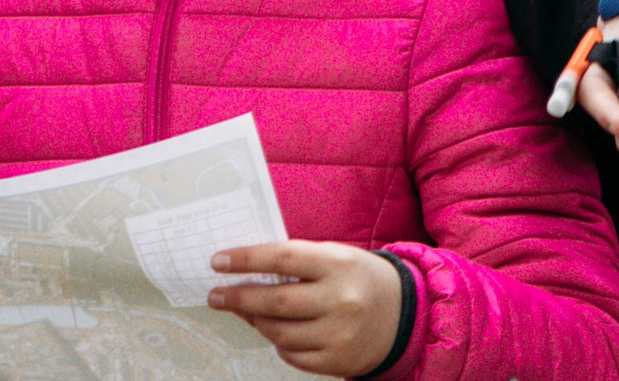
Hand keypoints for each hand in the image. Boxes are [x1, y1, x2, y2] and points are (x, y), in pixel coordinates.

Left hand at [208, 241, 401, 376]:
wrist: (402, 314)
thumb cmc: (358, 278)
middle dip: (238, 297)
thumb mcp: (333, 256)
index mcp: (337, 264)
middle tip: (216, 296)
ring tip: (246, 311)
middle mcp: (340, 299)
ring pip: (279, 331)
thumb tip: (246, 271)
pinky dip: (278, 343)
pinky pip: (292, 355)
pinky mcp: (338, 361)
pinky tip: (276, 331)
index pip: (280, 258)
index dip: (245, 260)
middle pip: (275, 301)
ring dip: (255, 321)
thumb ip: (295, 262)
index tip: (218, 262)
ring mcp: (339, 334)